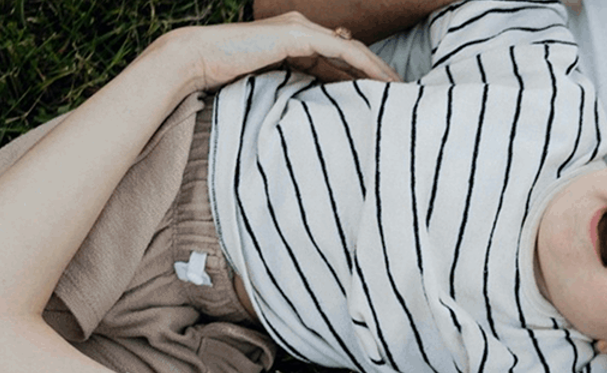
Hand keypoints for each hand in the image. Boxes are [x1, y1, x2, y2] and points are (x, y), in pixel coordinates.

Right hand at [151, 12, 401, 94]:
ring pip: (353, 51)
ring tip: (402, 93)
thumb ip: (300, 88)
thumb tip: (324, 110)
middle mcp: (303, 29)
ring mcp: (301, 29)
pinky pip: (342, 51)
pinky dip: (366, 67)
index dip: (367, 77)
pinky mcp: (298, 35)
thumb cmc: (229, 77)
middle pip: (353, 53)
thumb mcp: (275, 85)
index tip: (388, 99)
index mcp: (298, 41)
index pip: (342, 59)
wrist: (199, 59)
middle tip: (406, 96)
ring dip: (380, 72)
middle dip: (381, 74)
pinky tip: (384, 83)